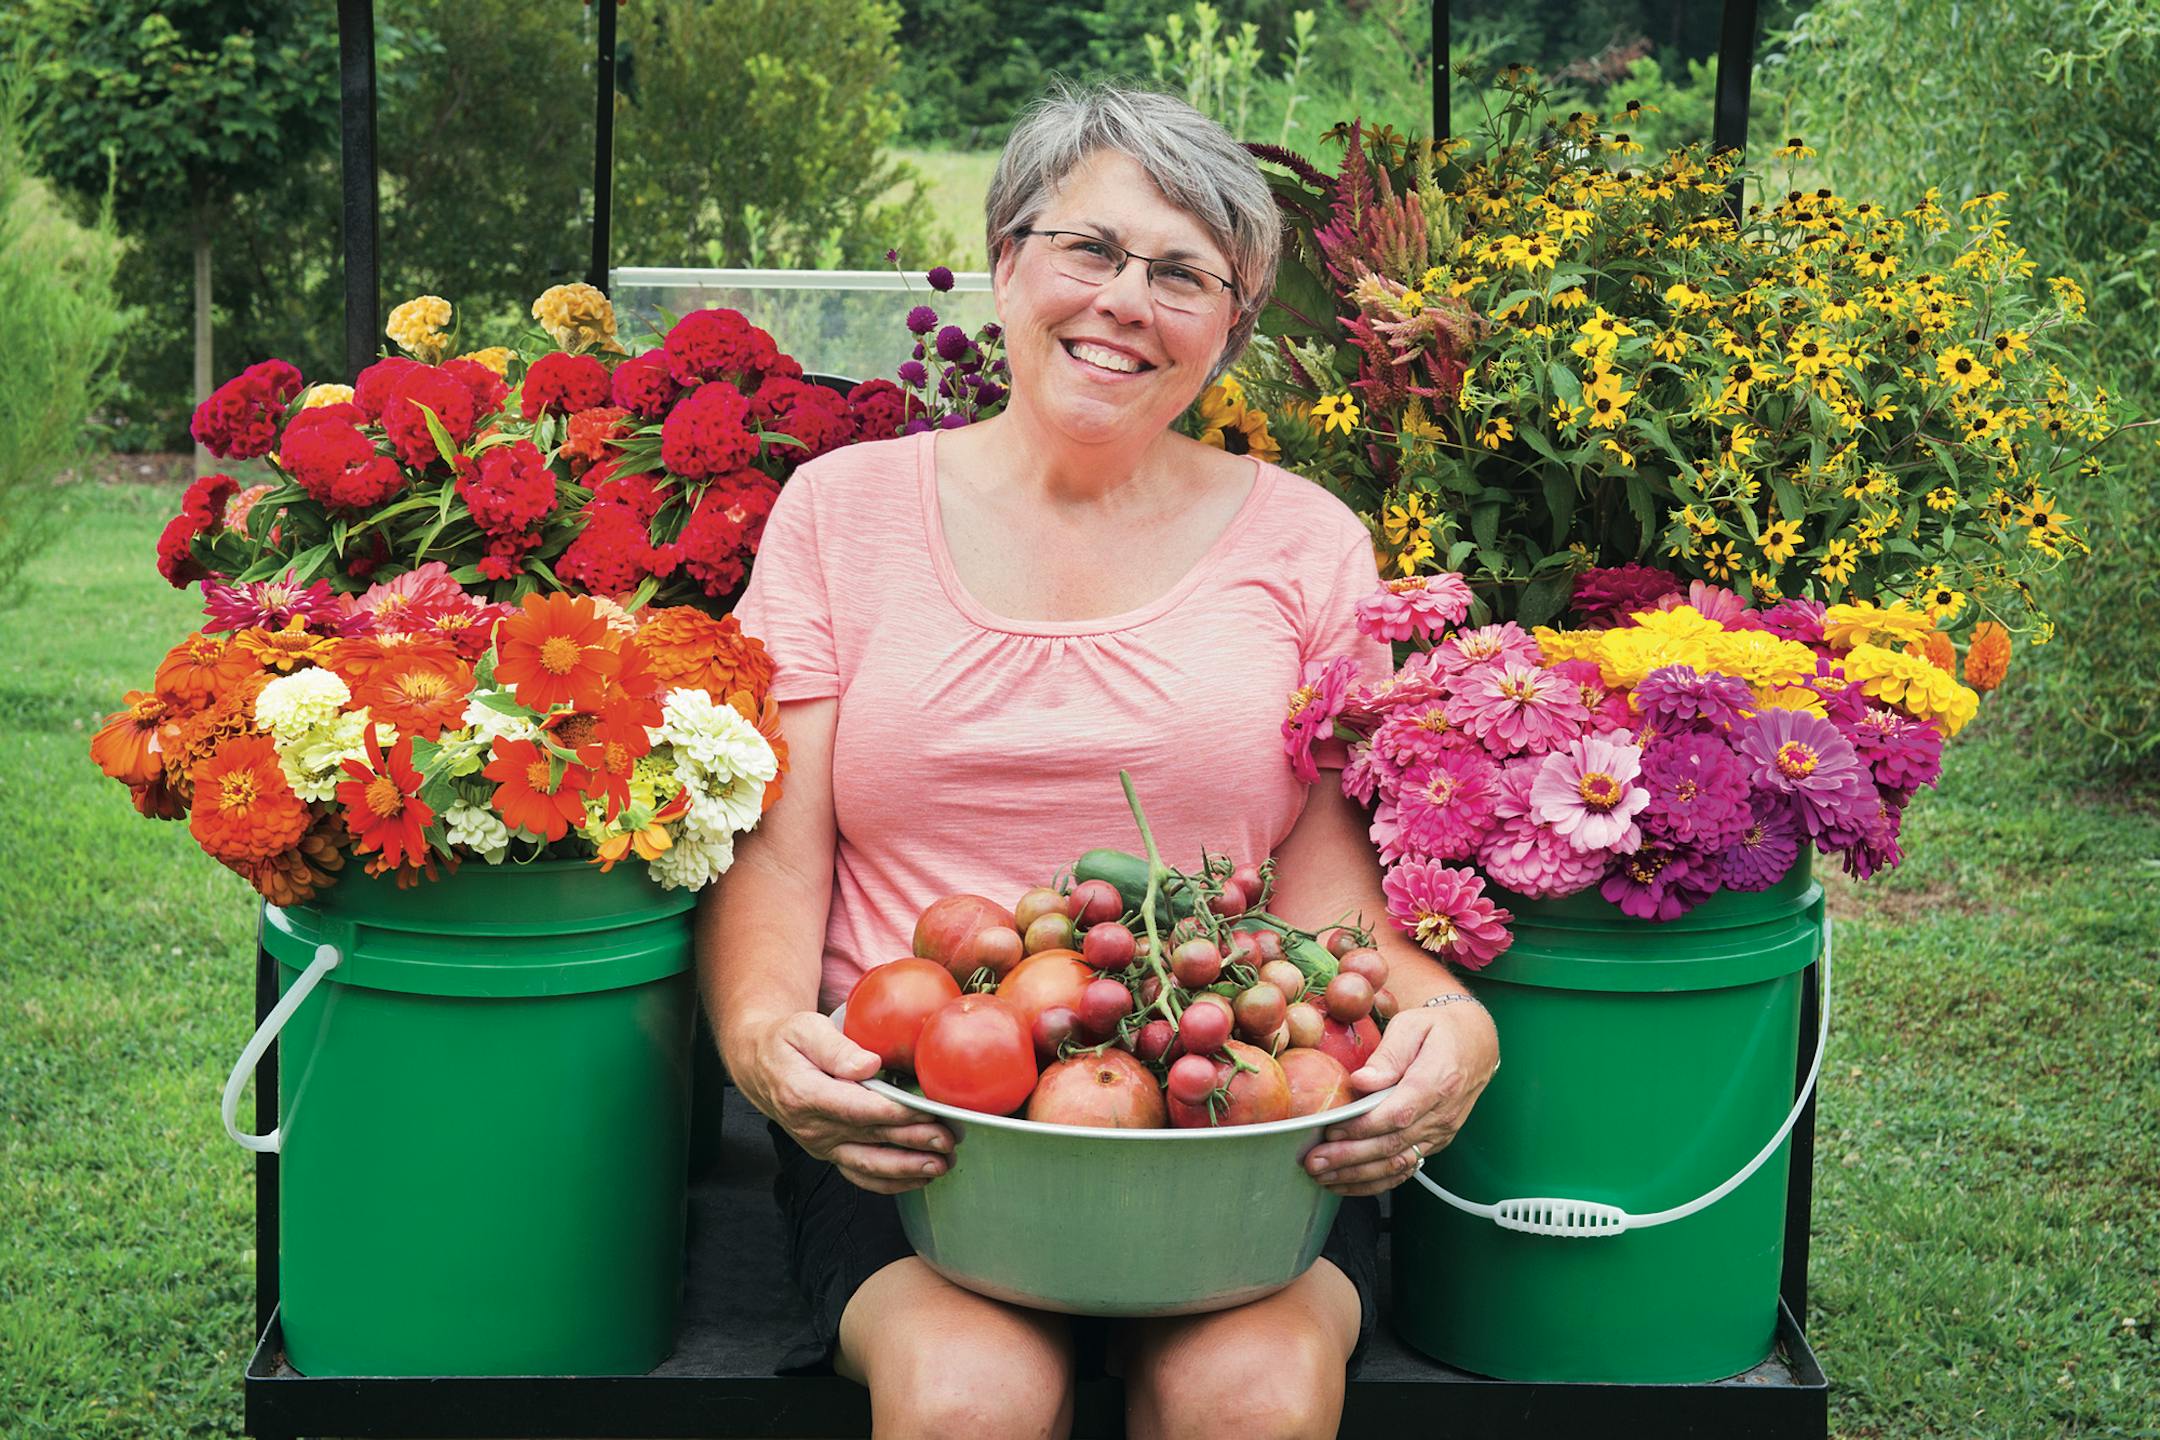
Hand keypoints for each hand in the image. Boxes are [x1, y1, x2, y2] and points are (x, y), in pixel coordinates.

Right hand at [728, 1010, 955, 1194]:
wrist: (761, 1067)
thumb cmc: (786, 1042)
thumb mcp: (803, 1029)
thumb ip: (835, 1047)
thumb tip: (867, 1065)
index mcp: (805, 1094)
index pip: (857, 1109)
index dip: (894, 1114)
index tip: (927, 1111)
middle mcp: (813, 1127)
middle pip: (870, 1138)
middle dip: (913, 1142)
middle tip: (949, 1139)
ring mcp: (821, 1145)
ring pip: (869, 1165)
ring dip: (908, 1168)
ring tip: (942, 1164)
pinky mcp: (830, 1153)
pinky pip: (861, 1175)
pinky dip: (892, 1182)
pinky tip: (920, 1179)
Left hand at [1302, 1001, 1498, 1197]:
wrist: (1476, 1044)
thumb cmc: (1439, 1030)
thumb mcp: (1413, 1025)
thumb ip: (1388, 1054)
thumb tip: (1362, 1081)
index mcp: (1438, 1081)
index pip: (1398, 1114)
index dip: (1362, 1127)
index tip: (1331, 1130)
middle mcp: (1442, 1114)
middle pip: (1393, 1144)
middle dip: (1350, 1157)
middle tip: (1315, 1162)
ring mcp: (1441, 1132)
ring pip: (1398, 1163)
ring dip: (1358, 1175)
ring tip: (1324, 1176)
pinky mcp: (1435, 1142)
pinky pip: (1406, 1168)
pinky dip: (1376, 1181)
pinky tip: (1349, 1183)